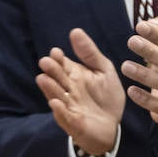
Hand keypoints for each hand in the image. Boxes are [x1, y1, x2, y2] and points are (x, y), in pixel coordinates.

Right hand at [36, 28, 124, 154]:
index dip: (58, 59)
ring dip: (50, 88)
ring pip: (57, 96)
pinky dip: (60, 111)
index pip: (62, 65)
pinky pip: (65, 117)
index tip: (55, 52)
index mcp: (74, 76)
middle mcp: (68, 90)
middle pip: (57, 79)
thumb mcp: (103, 70)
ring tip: (43, 79)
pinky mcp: (74, 124)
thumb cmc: (106, 96)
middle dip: (51, 71)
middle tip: (45, 62)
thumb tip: (75, 31)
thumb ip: (90, 53)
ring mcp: (69, 107)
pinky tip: (55, 103)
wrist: (114, 125)